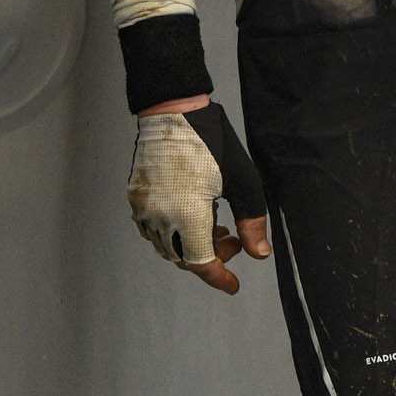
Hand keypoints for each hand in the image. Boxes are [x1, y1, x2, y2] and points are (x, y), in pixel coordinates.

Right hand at [128, 101, 270, 295]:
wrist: (173, 110)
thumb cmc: (211, 141)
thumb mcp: (242, 180)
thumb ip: (251, 221)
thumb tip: (259, 253)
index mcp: (188, 216)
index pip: (202, 264)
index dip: (220, 278)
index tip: (234, 285)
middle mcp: (161, 218)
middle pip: (184, 258)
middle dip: (211, 257)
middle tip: (234, 241)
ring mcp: (144, 208)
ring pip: (167, 246)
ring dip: (191, 245)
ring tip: (216, 225)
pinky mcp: (136, 197)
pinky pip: (152, 229)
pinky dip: (173, 233)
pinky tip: (191, 216)